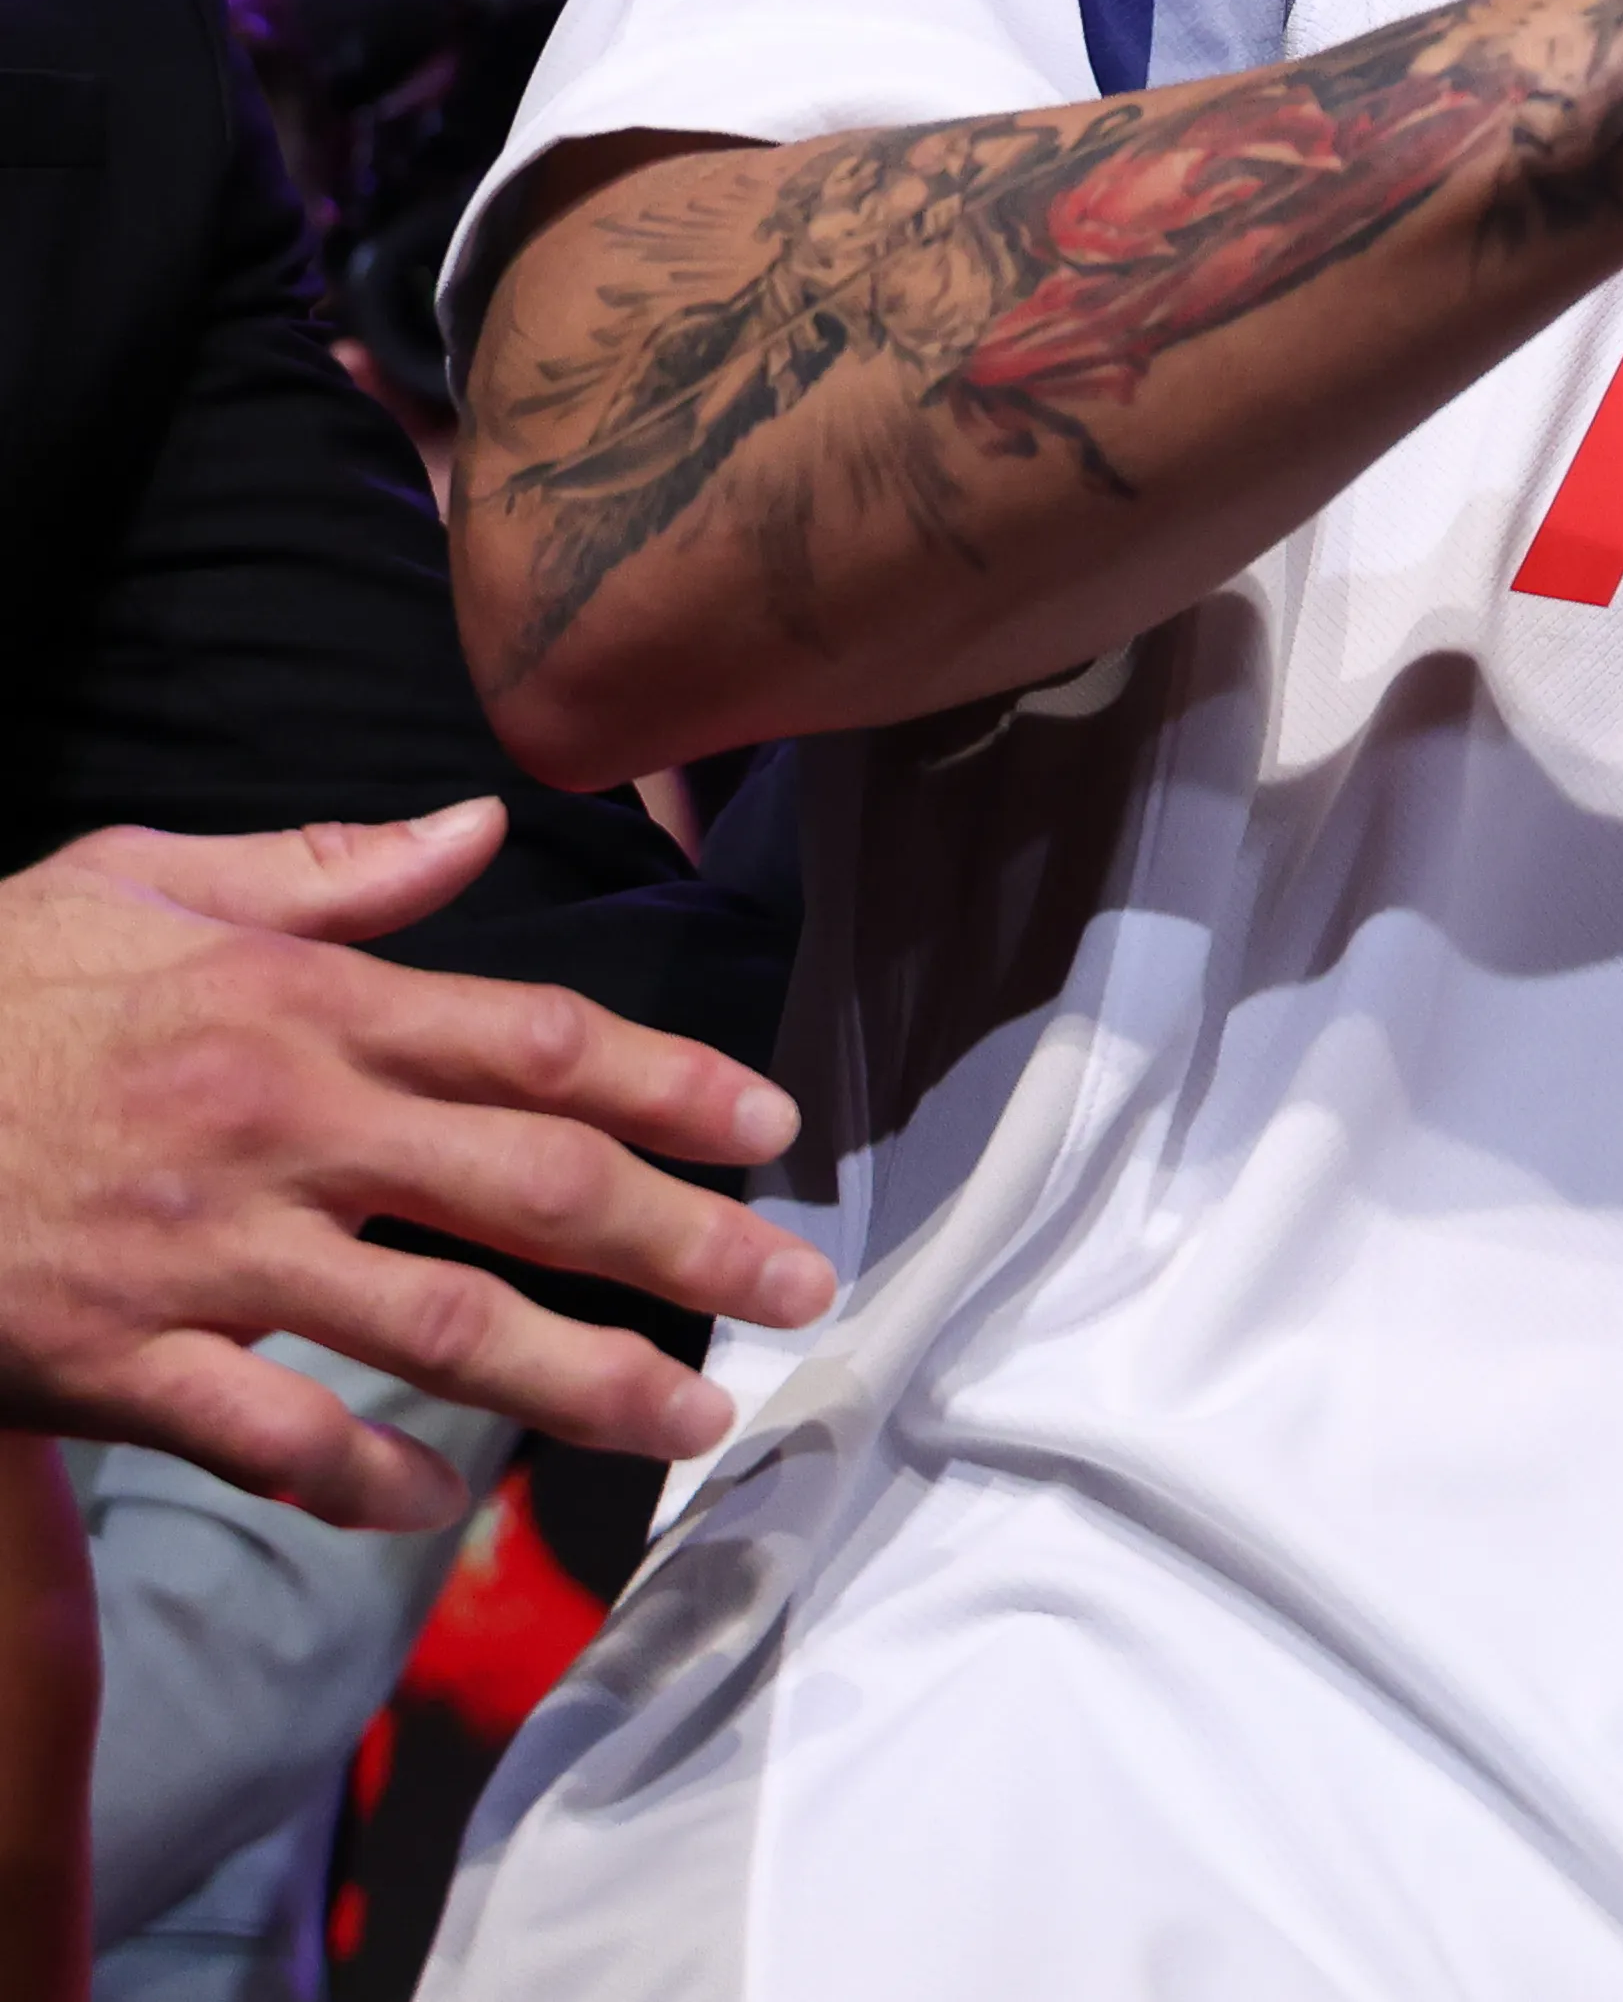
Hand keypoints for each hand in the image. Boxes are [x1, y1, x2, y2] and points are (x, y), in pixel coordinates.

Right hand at [0, 805, 837, 1527]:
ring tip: (692, 1419)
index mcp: (298, 1008)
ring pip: (435, 1324)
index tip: (773, 1128)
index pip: (536, 1041)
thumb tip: (480, 822)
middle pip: (529, 1185)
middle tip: (802, 1286)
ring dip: (581, 1380)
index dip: (672, 1084)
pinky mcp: (110, 1358)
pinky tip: (436, 1511)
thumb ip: (322, 873)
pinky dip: (361, 1480)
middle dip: (687, 1241)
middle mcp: (278, 1127)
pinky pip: (268, 1436)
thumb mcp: (135, 881)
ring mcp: (200, 1253)